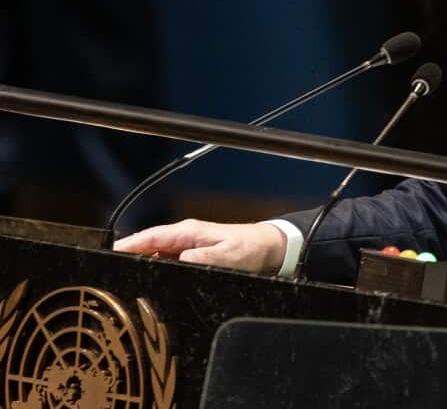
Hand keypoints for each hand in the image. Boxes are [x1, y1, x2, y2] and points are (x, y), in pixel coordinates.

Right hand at [113, 219, 286, 273]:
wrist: (272, 248)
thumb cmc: (252, 248)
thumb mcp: (228, 255)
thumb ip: (202, 259)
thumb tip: (179, 261)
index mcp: (188, 232)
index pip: (150, 237)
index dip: (127, 246)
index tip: (107, 254)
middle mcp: (184, 238)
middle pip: (147, 247)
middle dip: (127, 258)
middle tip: (105, 273)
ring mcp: (187, 248)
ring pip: (155, 256)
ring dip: (140, 265)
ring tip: (120, 282)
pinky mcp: (193, 258)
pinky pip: (168, 263)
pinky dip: (156, 270)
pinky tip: (149, 283)